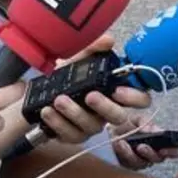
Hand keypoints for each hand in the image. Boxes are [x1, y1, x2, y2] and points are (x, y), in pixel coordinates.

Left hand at [38, 35, 152, 143]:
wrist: (38, 94)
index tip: (119, 90)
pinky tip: (48, 111)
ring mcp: (91, 125)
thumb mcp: (77, 59)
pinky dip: (57, 122)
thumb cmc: (65, 78)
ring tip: (58, 99)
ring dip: (75, 112)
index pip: (140, 99)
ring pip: (92, 127)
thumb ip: (93, 48)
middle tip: (90, 95)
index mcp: (114, 92)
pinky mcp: (74, 135)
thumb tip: (109, 41)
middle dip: (105, 107)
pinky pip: (70, 134)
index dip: (135, 98)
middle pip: (119, 117)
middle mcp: (106, 111)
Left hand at [110, 115, 177, 169]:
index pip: (175, 151)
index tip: (165, 148)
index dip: (174, 151)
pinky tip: (119, 144)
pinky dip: (123, 153)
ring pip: (142, 163)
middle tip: (142, 146)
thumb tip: (156, 130)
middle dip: (150, 153)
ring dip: (133, 154)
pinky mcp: (128, 166)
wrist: (107, 129)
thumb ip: (147, 123)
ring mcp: (140, 161)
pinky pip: (128, 164)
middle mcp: (153, 154)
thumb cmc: (126, 124)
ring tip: (124, 143)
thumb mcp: (137, 120)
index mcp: (161, 143)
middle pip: (158, 159)